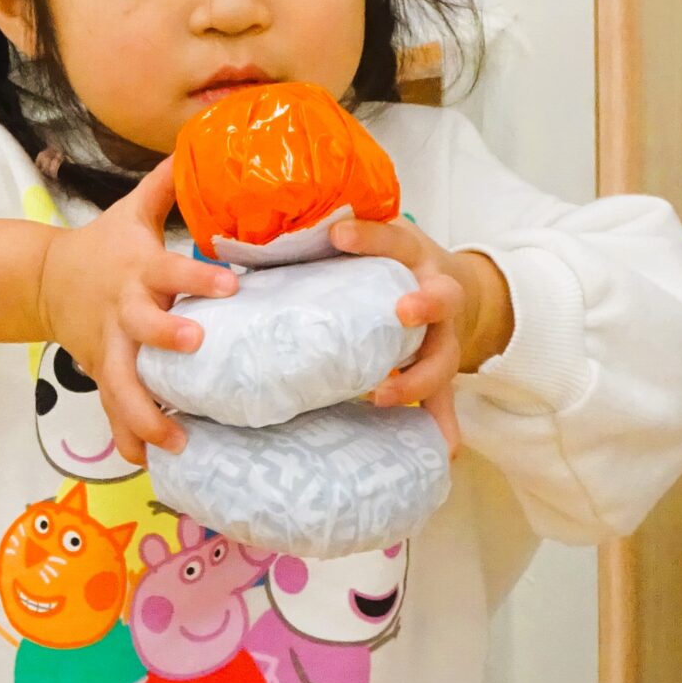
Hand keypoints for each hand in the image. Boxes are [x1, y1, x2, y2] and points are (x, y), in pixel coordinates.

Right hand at [33, 157, 234, 465]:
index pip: (171, 269)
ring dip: (145, 412)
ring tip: (176, 439)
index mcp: (138, 270)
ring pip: (123, 384)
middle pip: (142, 328)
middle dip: (166, 338)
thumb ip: (168, 183)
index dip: (197, 276)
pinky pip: (112, 409)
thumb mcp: (132, 210)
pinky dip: (126, 436)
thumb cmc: (105, 245)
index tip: (230, 285)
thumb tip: (204, 142)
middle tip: (196, 348)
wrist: (47, 281)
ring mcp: (110, 347)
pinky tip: (144, 462)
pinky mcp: (102, 372)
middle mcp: (124, 311)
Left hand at [329, 216, 513, 457]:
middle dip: (425, 304)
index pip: (393, 238)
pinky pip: (445, 399)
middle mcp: (435, 292)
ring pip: (444, 356)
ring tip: (385, 396)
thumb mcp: (367, 244)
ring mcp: (443, 334)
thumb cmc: (387, 263)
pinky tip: (442, 448)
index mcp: (411, 255)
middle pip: (443, 297)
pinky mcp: (440, 367)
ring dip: (419, 378)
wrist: (446, 283)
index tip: (337, 234)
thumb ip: (318, 250)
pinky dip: (443, 424)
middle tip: (402, 311)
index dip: (370, 236)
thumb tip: (235, 258)